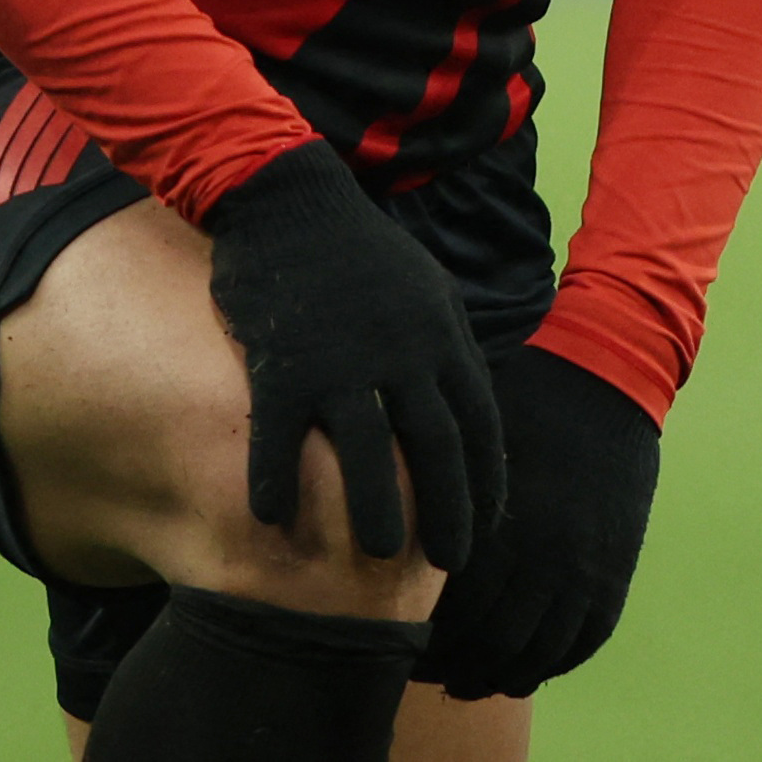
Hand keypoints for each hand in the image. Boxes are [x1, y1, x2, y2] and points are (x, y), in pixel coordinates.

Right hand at [199, 142, 505, 569]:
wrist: (289, 198)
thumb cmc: (361, 250)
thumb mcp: (428, 287)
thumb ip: (451, 346)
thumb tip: (473, 408)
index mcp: (441, 336)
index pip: (478, 423)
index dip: (485, 480)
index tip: (487, 525)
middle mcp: (400, 353)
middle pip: (434, 446)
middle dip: (448, 510)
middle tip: (449, 563)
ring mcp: (341, 359)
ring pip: (367, 450)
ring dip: (377, 508)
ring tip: (383, 555)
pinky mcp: (283, 361)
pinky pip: (281, 434)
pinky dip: (278, 480)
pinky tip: (273, 519)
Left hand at [420, 346, 662, 699]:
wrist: (603, 372)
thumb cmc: (519, 396)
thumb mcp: (464, 439)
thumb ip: (432, 495)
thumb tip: (381, 530)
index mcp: (499, 524)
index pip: (453, 612)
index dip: (423, 641)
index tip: (398, 648)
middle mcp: (543, 556)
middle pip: (492, 644)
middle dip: (455, 669)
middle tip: (426, 674)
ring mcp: (585, 566)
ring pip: (539, 654)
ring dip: (500, 678)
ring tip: (470, 683)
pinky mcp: (616, 566)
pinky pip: (585, 639)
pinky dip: (554, 664)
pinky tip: (525, 669)